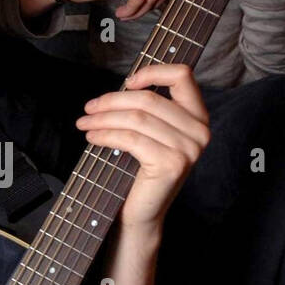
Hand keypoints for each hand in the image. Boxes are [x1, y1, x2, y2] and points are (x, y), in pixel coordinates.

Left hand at [75, 64, 209, 227]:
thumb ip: (148, 108)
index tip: (126, 81)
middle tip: (89, 107)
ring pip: (137, 118)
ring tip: (85, 122)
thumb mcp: (150, 133)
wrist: (142, 213)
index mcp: (198, 117)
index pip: (182, 75)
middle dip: (112, 100)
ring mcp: (188, 149)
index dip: (152, 71)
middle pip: (149, 98)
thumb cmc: (142, 170)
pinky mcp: (172, 164)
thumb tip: (125, 83)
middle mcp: (200, 131)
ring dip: (104, 118)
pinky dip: (106, 135)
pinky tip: (92, 137)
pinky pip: (131, 139)